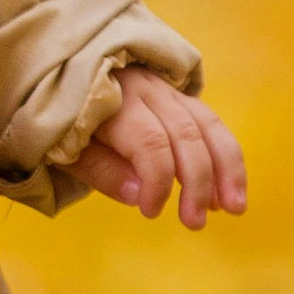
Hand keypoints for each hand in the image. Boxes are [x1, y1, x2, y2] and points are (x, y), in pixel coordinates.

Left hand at [65, 71, 246, 227]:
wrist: (60, 70)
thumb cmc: (59, 117)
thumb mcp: (62, 147)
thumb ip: (101, 169)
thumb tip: (141, 197)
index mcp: (112, 100)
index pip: (149, 141)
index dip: (158, 181)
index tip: (151, 213)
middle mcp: (146, 88)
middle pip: (185, 133)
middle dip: (198, 182)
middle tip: (196, 223)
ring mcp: (165, 87)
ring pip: (208, 124)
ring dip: (226, 168)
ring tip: (234, 208)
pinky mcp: (178, 94)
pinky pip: (210, 121)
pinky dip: (225, 155)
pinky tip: (230, 186)